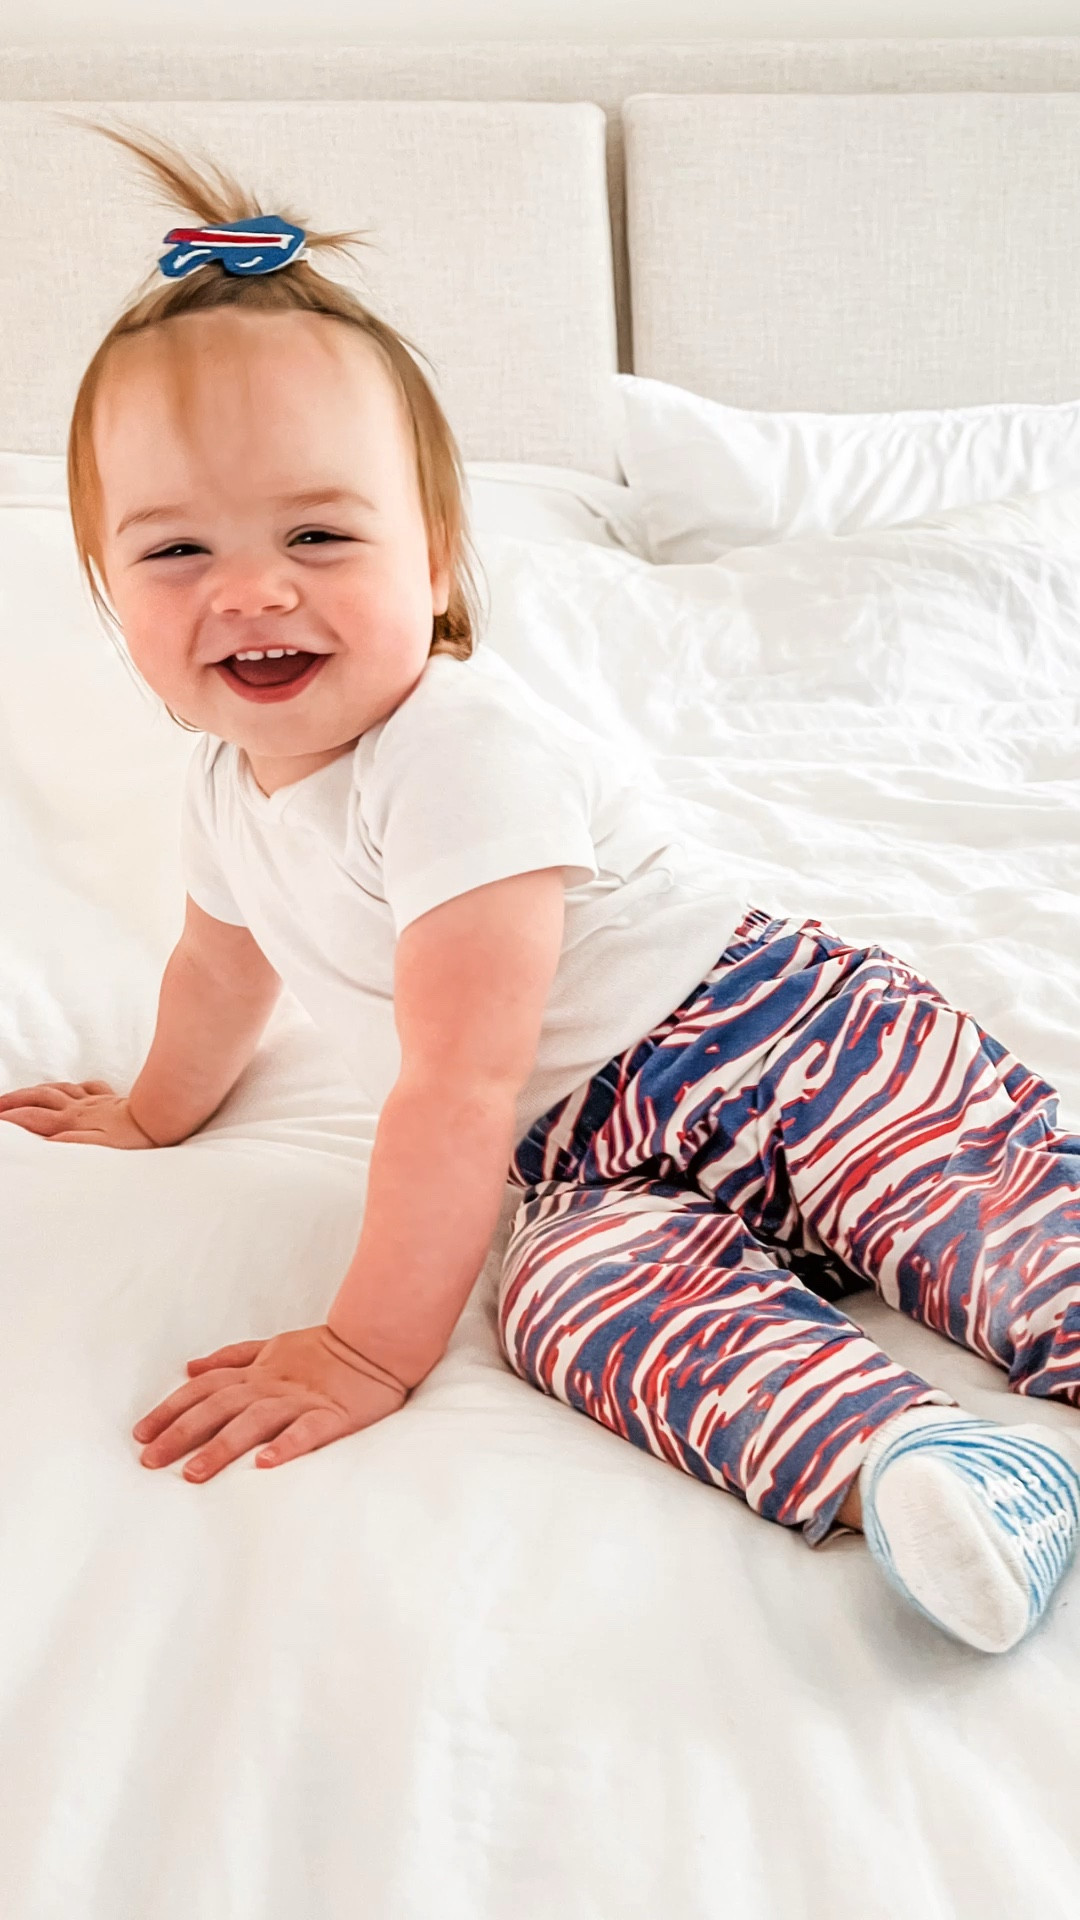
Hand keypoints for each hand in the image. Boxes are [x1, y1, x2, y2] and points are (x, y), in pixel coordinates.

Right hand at [0, 1080, 158, 1146]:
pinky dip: (74, 1087)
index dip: (11, 1118)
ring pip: (58, 1089)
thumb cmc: (133, 1139)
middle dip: (15, 1100)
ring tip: (22, 1094)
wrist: (163, 1118)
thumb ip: (68, 1143)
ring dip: (36, 1090)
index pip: (33, 1118)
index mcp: (72, 1121)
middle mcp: (79, 1107)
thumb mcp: (97, 1148)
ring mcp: (95, 1100)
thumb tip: (43, 1142)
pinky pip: (87, 1088)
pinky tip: (73, 1089)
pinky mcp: (111, 1099)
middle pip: (40, 1097)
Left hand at [132, 1323, 407, 1480]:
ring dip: (222, 1446)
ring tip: (194, 1473)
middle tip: (151, 1460)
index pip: (204, 1389)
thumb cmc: (322, 1350)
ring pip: (254, 1421)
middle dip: (181, 1432)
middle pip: (219, 1406)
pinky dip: (286, 1446)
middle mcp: (272, 1385)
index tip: (140, 1435)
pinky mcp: (333, 1415)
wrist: (376, 1342)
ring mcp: (302, 1400)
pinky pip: (308, 1430)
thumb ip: (231, 1359)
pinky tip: (266, 1464)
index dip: (170, 1409)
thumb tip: (189, 1369)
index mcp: (257, 1372)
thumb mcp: (272, 1346)